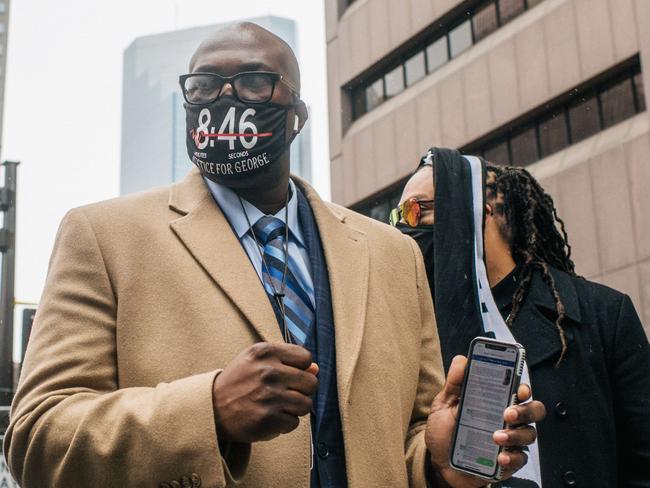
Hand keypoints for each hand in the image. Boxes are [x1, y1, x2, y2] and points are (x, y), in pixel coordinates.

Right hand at [212, 342, 318, 443]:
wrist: (211, 408)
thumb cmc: (238, 381)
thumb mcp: (256, 361)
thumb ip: (287, 360)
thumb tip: (316, 369)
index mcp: (265, 352)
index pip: (306, 357)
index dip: (301, 368)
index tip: (289, 374)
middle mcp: (268, 371)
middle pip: (311, 383)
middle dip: (302, 390)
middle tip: (286, 393)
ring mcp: (269, 396)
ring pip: (306, 404)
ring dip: (295, 408)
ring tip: (278, 406)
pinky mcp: (267, 419)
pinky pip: (294, 423)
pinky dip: (285, 423)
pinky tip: (270, 417)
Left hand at [425, 355, 545, 486]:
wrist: (438, 462)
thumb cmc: (445, 431)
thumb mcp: (444, 404)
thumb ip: (454, 383)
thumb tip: (462, 360)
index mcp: (495, 402)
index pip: (518, 391)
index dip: (523, 388)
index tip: (519, 388)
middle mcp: (507, 420)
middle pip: (532, 411)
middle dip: (524, 410)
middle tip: (508, 413)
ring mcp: (510, 441)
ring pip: (529, 434)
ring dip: (515, 435)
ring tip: (496, 437)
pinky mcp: (508, 462)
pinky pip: (520, 459)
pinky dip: (512, 457)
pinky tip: (500, 457)